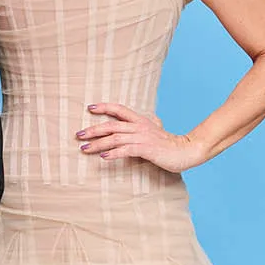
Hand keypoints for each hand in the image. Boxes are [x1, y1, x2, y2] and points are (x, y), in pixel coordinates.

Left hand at [76, 102, 208, 172]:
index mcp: (140, 120)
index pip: (119, 109)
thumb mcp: (156, 131)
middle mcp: (139, 126)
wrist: (186, 151)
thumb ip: (147, 127)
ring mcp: (142, 137)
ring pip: (115, 138)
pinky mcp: (146, 149)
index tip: (90, 108)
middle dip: (93, 129)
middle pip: (111, 125)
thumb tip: (146, 124)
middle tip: (78, 135)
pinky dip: (113, 153)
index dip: (104, 107)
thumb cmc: (169, 144)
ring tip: (84, 148)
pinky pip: (126, 150)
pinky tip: (103, 157)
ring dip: (98, 143)